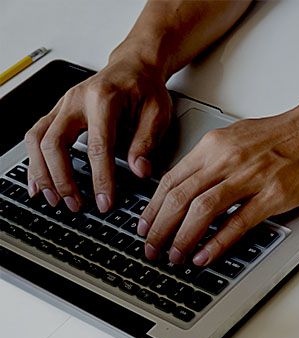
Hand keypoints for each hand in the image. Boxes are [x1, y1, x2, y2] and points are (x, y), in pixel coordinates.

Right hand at [24, 58, 171, 212]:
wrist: (134, 65)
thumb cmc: (146, 87)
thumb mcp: (158, 112)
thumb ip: (147, 141)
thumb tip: (140, 170)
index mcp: (104, 99)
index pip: (98, 146)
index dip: (101, 178)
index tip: (105, 201)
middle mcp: (76, 100)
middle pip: (54, 143)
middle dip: (62, 179)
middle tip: (76, 204)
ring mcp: (62, 105)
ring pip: (37, 140)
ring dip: (43, 173)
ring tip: (55, 199)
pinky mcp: (57, 111)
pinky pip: (35, 136)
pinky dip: (34, 161)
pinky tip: (39, 183)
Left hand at [137, 94, 298, 265]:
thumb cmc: (284, 134)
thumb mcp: (237, 138)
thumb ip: (212, 161)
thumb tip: (189, 186)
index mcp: (214, 146)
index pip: (171, 180)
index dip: (153, 208)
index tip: (146, 225)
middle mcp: (227, 159)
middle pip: (179, 197)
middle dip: (159, 228)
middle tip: (152, 248)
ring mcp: (251, 177)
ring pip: (202, 210)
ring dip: (183, 238)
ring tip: (175, 256)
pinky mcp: (274, 194)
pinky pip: (238, 222)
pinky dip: (217, 242)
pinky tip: (205, 254)